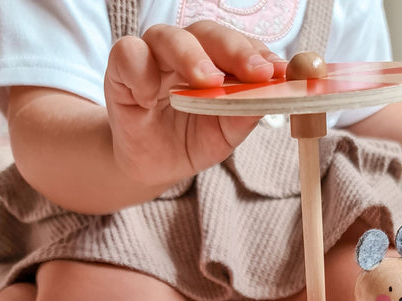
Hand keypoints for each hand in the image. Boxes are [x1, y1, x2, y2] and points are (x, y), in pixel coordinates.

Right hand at [104, 20, 286, 187]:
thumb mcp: (225, 134)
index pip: (239, 46)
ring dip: (191, 56)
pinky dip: (142, 71)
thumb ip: (245, 113)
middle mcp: (185, 52)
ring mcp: (153, 57)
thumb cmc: (190, 141)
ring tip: (207, 82)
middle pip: (208, 33)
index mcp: (215, 62)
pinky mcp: (122, 69)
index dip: (259, 55)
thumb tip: (272, 96)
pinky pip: (129, 53)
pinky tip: (152, 96)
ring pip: (170, 37)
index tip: (280, 73)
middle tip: (256, 73)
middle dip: (235, 51)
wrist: (153, 165)